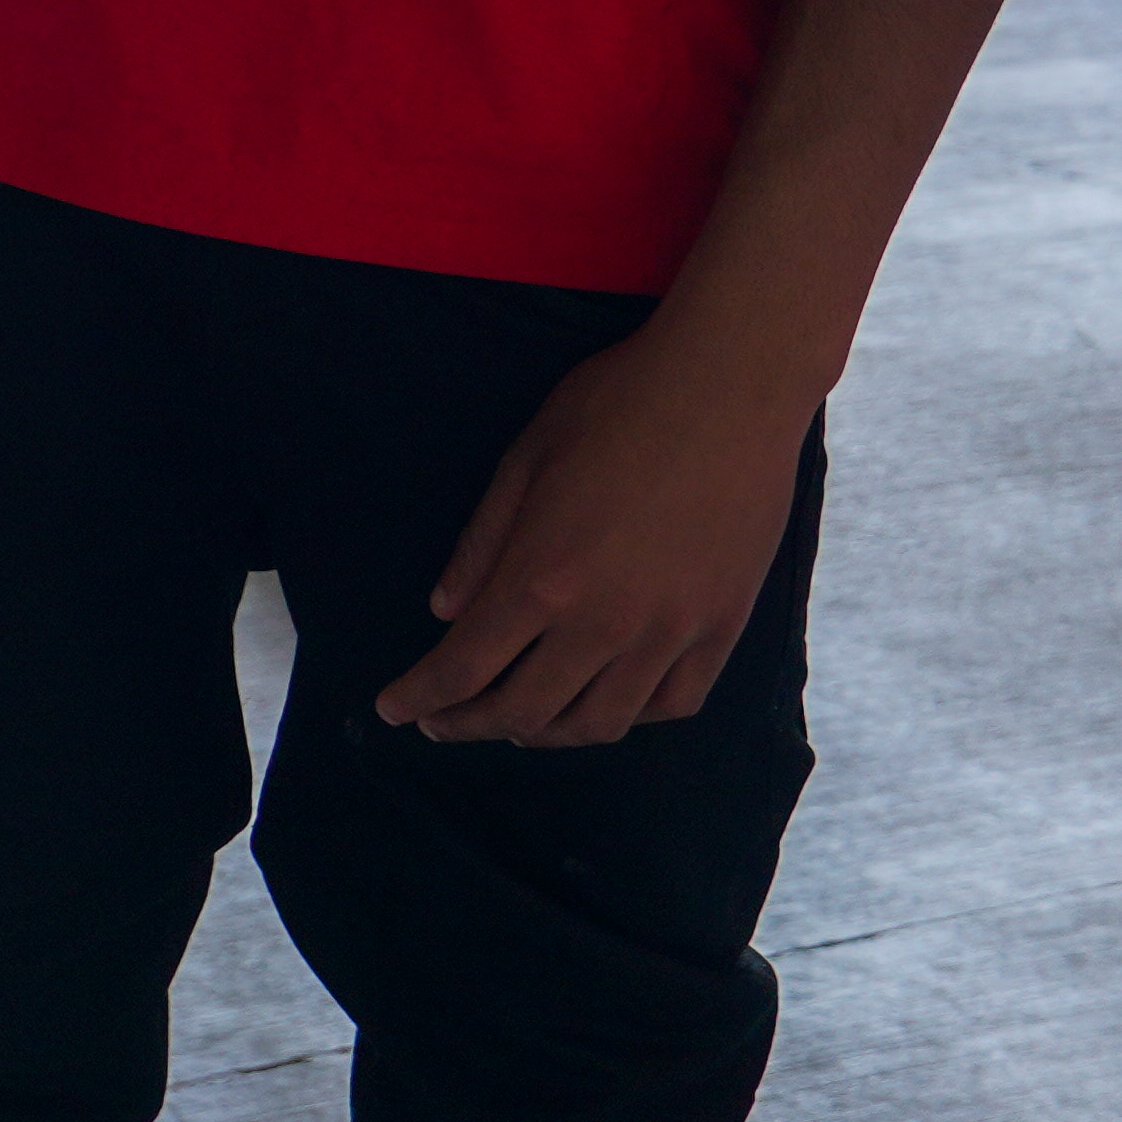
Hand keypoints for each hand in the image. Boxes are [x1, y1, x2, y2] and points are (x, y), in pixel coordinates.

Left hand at [377, 321, 813, 745]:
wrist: (729, 388)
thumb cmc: (615, 407)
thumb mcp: (525, 460)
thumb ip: (482, 544)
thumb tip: (444, 611)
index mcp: (542, 578)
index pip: (464, 666)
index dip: (422, 697)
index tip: (392, 710)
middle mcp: (605, 622)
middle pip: (525, 711)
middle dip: (470, 724)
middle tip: (443, 721)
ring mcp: (671, 632)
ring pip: (600, 722)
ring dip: (546, 733)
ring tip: (516, 722)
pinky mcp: (722, 627)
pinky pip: (673, 703)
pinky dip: (629, 716)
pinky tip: (603, 703)